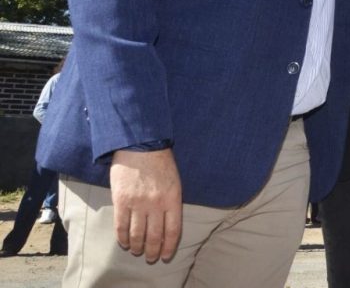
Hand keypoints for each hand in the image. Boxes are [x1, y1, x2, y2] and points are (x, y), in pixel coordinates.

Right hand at [110, 148, 182, 262]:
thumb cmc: (160, 162)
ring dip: (137, 247)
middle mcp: (156, 204)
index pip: (173, 230)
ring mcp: (138, 203)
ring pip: (137, 234)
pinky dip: (122, 238)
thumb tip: (166, 223)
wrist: (140, 145)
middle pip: (154, 236)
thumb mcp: (174, 181)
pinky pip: (121, 226)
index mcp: (173, 198)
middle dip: (152, 251)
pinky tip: (124, 243)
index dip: (169, 246)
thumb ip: (170, 202)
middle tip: (150, 258)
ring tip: (137, 251)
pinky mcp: (121, 201)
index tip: (165, 256)